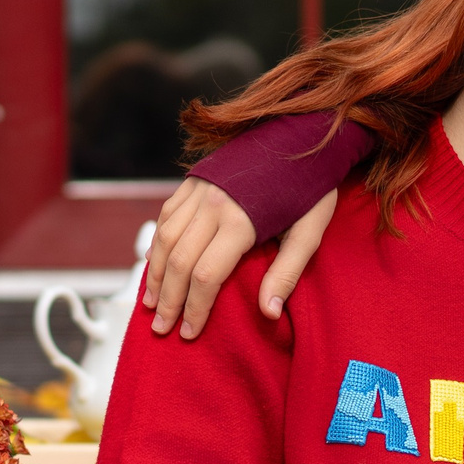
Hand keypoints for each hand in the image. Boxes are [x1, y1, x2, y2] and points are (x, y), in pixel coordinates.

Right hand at [143, 180, 337, 337]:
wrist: (302, 130)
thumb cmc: (311, 185)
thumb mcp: (310, 230)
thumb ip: (287, 272)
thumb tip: (268, 313)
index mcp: (241, 220)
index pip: (206, 277)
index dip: (195, 309)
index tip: (189, 333)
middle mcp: (212, 203)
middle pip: (178, 262)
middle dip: (168, 300)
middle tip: (162, 328)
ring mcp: (199, 189)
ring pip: (164, 239)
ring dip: (155, 276)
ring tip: (151, 304)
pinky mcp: (193, 179)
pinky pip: (166, 215)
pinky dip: (156, 243)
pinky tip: (154, 264)